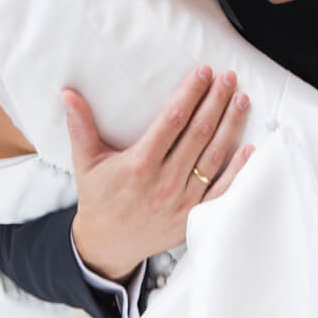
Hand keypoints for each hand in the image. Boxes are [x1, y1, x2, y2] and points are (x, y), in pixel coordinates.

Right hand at [66, 66, 255, 282]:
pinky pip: (223, 190)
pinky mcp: (194, 216)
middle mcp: (164, 182)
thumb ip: (80, 126)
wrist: (108, 245)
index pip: (173, 120)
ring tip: (241, 99)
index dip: (190, 94)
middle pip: (198, 133)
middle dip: (216, 101)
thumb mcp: (86, 162)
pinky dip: (238, 169)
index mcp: (139, 164)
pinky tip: (250, 147)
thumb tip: (67, 95)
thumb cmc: (99, 198)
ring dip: (231, 125)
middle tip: (228, 77)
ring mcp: (182, 201)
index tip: (203, 72)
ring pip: (214, 156)